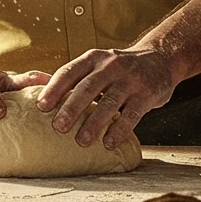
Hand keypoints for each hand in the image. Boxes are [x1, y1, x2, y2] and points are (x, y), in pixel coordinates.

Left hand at [36, 48, 174, 148]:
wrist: (160, 58)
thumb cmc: (119, 68)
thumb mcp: (98, 64)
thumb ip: (77, 78)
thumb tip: (43, 101)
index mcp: (93, 58)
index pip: (69, 72)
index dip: (54, 89)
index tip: (40, 106)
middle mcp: (110, 66)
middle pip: (87, 88)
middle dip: (71, 108)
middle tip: (58, 127)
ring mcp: (130, 80)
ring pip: (109, 102)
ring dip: (94, 123)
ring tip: (81, 141)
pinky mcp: (147, 94)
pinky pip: (132, 114)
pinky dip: (119, 130)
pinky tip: (109, 143)